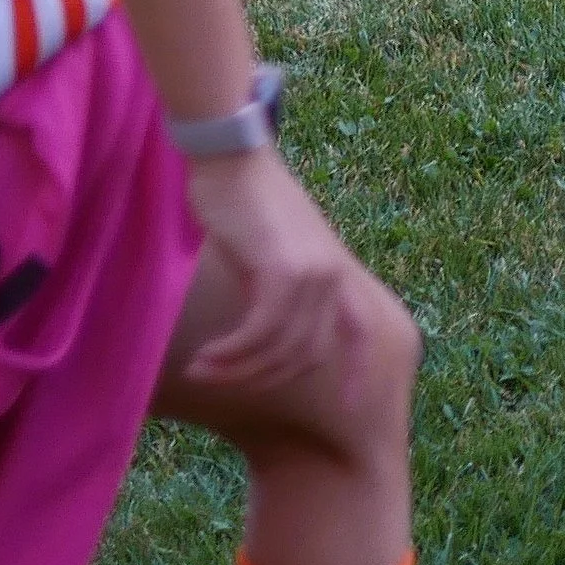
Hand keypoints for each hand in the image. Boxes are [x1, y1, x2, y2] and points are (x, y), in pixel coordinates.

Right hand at [183, 146, 374, 396]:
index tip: (349, 407)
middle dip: (262, 376)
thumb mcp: (275, 250)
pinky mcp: (282, 272)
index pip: (362, 327)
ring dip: (237, 369)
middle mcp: (332, 273)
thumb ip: (284, 287)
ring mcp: (311, 273)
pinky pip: (259, 335)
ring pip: (279, 350)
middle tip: (219, 376)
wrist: (232, 157)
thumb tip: (270, 339)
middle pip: (305, 354)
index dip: (359, 370)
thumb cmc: (244, 201)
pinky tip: (206, 356)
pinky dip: (231, 354)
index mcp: (335, 267)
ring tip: (202, 368)